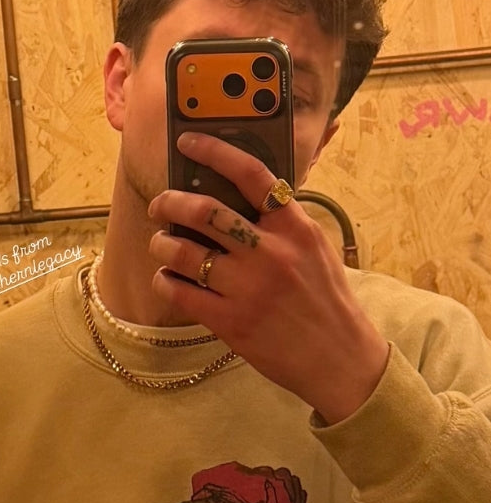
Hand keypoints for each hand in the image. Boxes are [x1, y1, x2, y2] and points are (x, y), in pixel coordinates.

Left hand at [148, 132, 388, 423]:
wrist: (341, 360)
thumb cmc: (328, 302)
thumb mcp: (317, 250)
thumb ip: (283, 224)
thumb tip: (239, 196)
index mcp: (296, 229)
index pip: (251, 174)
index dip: (214, 151)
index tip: (188, 143)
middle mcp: (271, 254)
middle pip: (204, 211)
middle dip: (170, 203)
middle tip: (160, 205)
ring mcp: (249, 289)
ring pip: (183, 252)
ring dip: (161, 244)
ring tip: (161, 244)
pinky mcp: (231, 323)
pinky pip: (181, 293)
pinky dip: (166, 281)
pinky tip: (167, 279)